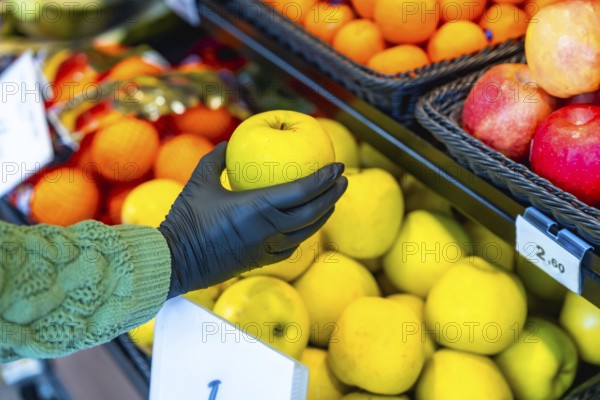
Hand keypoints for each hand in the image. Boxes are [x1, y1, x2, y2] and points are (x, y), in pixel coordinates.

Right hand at [158, 142, 346, 297]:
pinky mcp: (262, 260)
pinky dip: (305, 232)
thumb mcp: (199, 181)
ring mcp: (268, 248)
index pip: (303, 192)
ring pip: (307, 231)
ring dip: (323, 214)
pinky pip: (292, 245)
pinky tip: (307, 223)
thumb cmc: (186, 219)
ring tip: (332, 200)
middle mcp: (269, 229)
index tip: (338, 166)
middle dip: (333, 194)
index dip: (324, 178)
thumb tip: (228, 144)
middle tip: (343, 179)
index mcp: (258, 207)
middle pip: (313, 212)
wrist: (176, 261)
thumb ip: (217, 159)